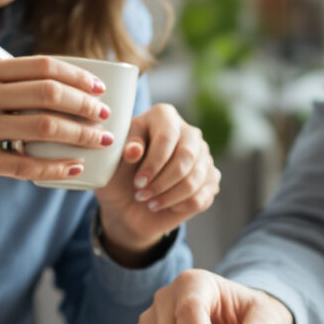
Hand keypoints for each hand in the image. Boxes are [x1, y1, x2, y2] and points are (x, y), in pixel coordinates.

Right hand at [0, 56, 114, 189]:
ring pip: (44, 129)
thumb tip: (51, 82)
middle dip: (86, 106)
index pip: (41, 66)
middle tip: (105, 116)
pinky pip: (26, 166)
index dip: (76, 75)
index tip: (98, 87)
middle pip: (49, 94)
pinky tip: (74, 168)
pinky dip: (56, 167)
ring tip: (101, 141)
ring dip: (80, 135)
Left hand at [93, 103, 218, 260]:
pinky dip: (178, 206)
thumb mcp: (113, 161)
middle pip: (186, 157)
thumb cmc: (119, 175)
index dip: (153, 163)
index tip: (138, 182)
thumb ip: (122, 151)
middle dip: (162, 182)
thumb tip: (134, 150)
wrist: (128, 203)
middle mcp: (189, 132)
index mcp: (164, 116)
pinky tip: (163, 205)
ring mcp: (204, 156)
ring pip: (194, 179)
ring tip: (149, 202)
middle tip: (141, 195)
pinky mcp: (210, 180)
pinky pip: (200, 197)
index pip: (167, 137)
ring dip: (168, 196)